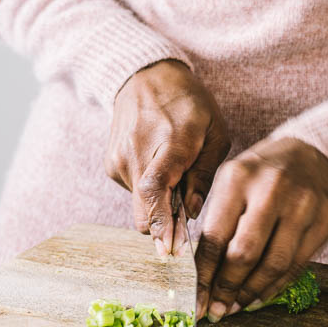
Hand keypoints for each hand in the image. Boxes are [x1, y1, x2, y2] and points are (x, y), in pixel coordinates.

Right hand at [104, 59, 230, 253]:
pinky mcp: (111, 163)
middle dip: (163, 228)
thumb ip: (205, 174)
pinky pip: (133, 192)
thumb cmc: (189, 104)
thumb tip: (191, 211)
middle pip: (143, 210)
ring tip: (176, 177)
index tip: (169, 250)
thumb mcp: (215, 132)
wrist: (145, 76)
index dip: (161, 223)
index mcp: (170, 142)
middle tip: (182, 234)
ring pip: (140, 205)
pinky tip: (160, 168)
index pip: (155, 190)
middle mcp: (137, 152)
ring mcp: (119, 158)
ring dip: (159, 204)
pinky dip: (148, 191)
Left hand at [195, 136, 327, 320]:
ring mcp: (305, 204)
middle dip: (226, 289)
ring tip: (236, 306)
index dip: (204, 275)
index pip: (215, 236)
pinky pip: (298, 264)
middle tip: (216, 311)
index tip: (196, 300)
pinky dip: (276, 286)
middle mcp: (273, 188)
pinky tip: (260, 295)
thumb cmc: (260, 174)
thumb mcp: (231, 183)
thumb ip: (217, 223)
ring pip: (275, 265)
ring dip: (251, 293)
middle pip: (245, 253)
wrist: (311, 153)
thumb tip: (201, 277)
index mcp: (239, 177)